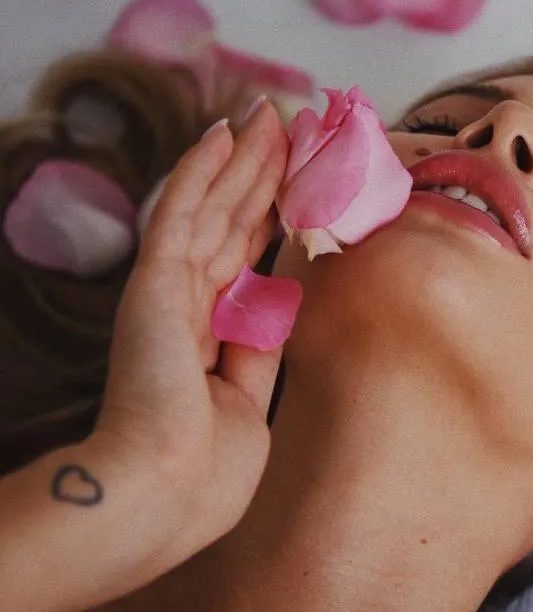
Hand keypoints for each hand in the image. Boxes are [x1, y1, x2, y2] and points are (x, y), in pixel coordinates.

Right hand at [95, 99, 289, 564]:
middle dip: (262, 174)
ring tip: (267, 114)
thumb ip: (261, 349)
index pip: (248, 260)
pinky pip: (182, 213)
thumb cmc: (206, 474)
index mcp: (208, 338)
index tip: (299, 180)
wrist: (160, 496)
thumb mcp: (250, 404)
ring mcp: (167, 291)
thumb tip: (284, 302)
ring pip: (213, 207)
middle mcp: (186, 306)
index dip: (274, 216)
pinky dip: (201, 170)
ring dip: (243, 159)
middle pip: (234, 223)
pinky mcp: (155, 284)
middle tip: (288, 125)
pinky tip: (220, 133)